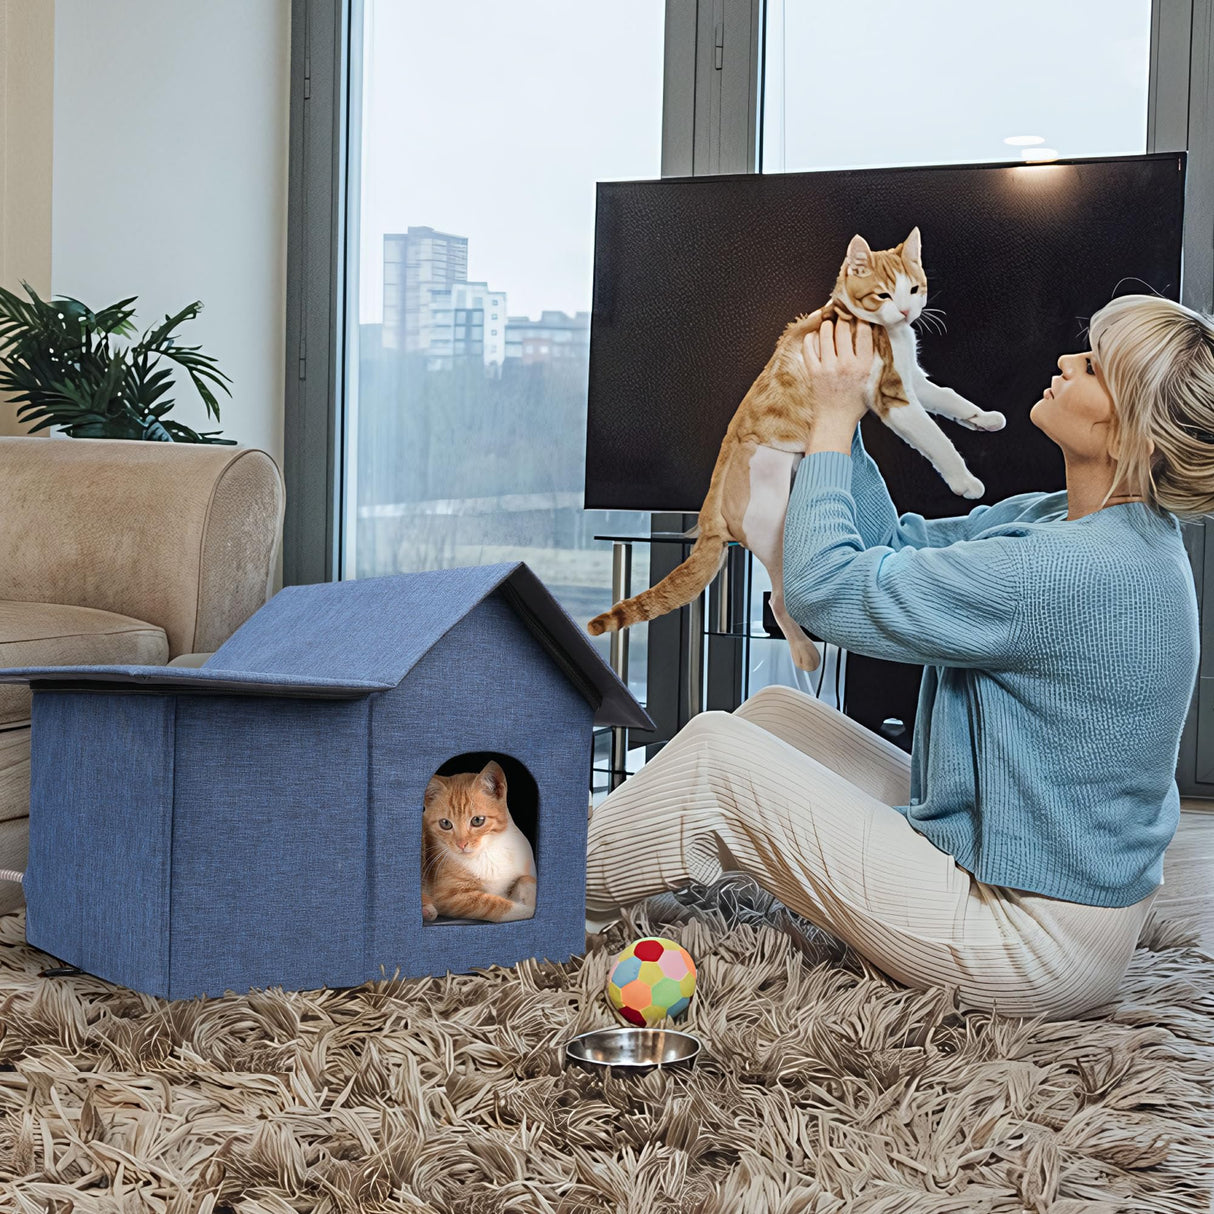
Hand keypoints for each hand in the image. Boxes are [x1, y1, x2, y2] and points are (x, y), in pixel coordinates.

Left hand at [802, 318, 873, 435]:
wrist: (836, 420)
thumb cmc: (856, 400)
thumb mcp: (871, 378)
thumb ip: (872, 357)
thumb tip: (872, 329)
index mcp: (864, 366)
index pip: (865, 332)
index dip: (862, 317)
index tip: (861, 312)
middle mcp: (847, 365)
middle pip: (844, 328)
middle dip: (843, 316)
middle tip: (843, 311)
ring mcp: (828, 368)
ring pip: (826, 334)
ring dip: (828, 323)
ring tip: (830, 321)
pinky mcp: (813, 372)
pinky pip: (809, 347)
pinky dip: (811, 337)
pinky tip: (815, 334)